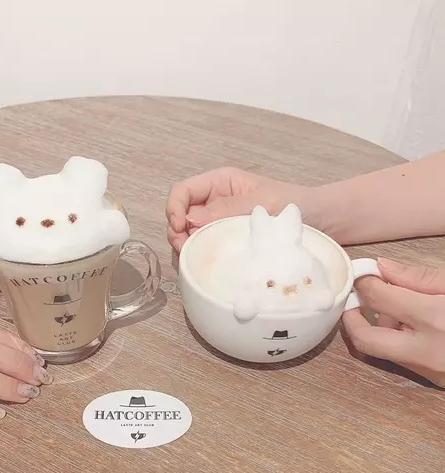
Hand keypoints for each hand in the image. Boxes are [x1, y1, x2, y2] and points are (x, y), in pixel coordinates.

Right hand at [166, 167, 313, 251]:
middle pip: (179, 217)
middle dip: (177, 234)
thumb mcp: (261, 202)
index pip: (182, 191)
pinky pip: (203, 251)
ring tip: (198, 260)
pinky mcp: (225, 245)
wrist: (320, 222)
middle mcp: (213, 204)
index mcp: (219, 184)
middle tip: (187, 250)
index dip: (173, 208)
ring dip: (187, 249)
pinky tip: (207, 266)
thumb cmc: (294, 203)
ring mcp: (217, 226)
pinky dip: (200, 259)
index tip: (178, 226)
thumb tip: (189, 220)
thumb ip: (226, 209)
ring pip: (187, 237)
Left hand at [342, 258, 444, 386]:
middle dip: (352, 317)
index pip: (380, 298)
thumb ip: (421, 277)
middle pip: (364, 339)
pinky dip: (398, 340)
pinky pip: (403, 359)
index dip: (364, 283)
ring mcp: (430, 372)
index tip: (362, 275)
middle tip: (356, 298)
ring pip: (382, 352)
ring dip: (377, 328)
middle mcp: (426, 351)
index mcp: (435, 319)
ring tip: (392, 307)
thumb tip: (383, 268)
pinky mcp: (437, 382)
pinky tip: (410, 325)